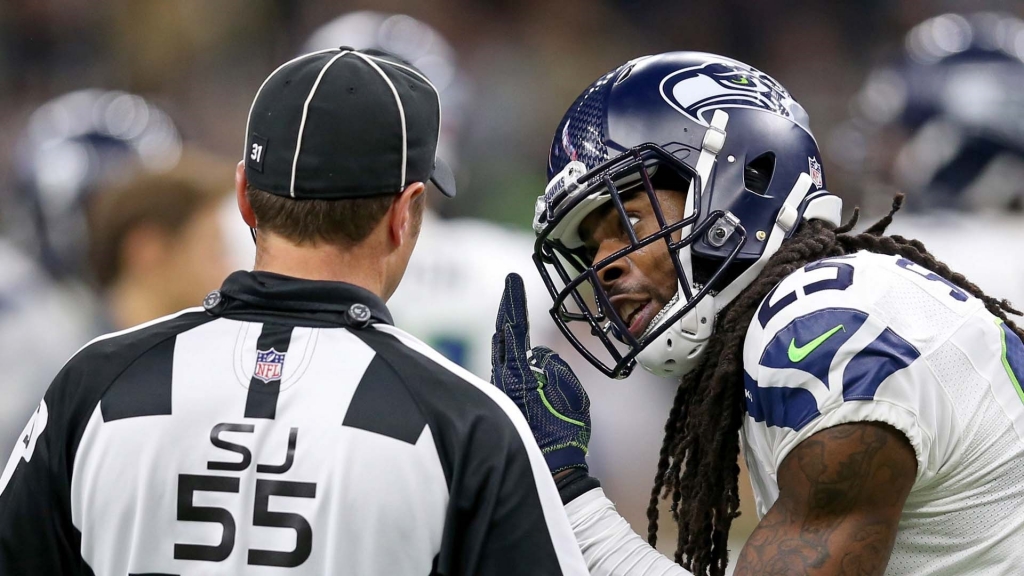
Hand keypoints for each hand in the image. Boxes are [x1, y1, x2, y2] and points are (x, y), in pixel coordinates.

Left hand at [491, 273, 590, 473]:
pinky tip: (509, 343)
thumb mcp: (571, 396)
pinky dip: (507, 350)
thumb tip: (539, 355)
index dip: (513, 302)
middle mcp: (505, 378)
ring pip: (500, 351)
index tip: (513, 280)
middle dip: (507, 309)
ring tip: (510, 307)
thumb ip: (555, 369)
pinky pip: (505, 366)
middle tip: (511, 287)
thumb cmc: (564, 433)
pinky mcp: (504, 398)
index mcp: (520, 374)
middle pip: (502, 335)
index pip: (513, 329)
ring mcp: (502, 389)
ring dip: (506, 329)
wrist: (551, 468)